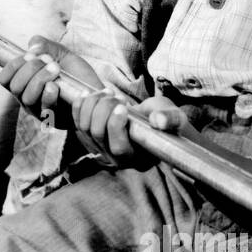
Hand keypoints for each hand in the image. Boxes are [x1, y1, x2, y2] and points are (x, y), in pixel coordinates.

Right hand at [0, 37, 101, 130]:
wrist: (96, 92)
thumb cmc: (76, 74)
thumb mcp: (61, 54)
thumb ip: (45, 45)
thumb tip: (32, 46)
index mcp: (25, 83)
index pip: (5, 78)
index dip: (13, 65)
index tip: (30, 56)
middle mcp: (27, 98)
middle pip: (15, 86)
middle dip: (29, 69)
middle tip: (48, 60)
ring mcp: (39, 110)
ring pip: (27, 97)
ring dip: (39, 79)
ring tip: (55, 69)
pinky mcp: (54, 119)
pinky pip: (44, 109)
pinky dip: (48, 94)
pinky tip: (56, 85)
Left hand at [70, 92, 192, 168]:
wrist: (152, 120)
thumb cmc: (165, 121)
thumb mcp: (175, 119)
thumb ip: (170, 119)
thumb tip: (159, 121)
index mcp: (136, 158)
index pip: (119, 148)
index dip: (116, 126)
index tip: (123, 106)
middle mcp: (114, 158)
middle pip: (97, 134)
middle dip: (104, 109)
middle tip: (118, 96)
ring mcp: (99, 149)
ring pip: (84, 127)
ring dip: (93, 105)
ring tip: (108, 92)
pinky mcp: (89, 137)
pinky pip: (76, 122)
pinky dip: (79, 106)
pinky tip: (87, 93)